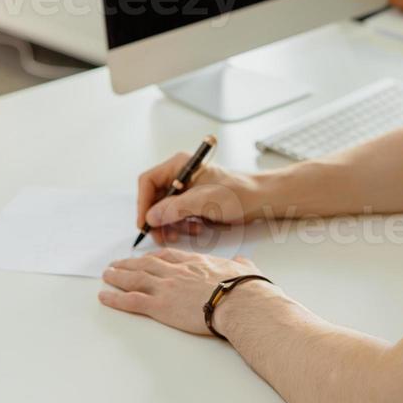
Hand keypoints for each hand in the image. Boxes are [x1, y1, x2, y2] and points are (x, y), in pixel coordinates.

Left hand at [99, 248, 275, 334]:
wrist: (239, 301)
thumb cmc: (245, 289)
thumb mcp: (244, 269)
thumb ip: (241, 265)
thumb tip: (243, 262)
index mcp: (195, 262)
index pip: (168, 256)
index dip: (154, 256)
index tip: (145, 257)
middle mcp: (177, 272)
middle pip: (147, 264)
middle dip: (130, 263)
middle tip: (117, 264)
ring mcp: (166, 287)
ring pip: (135, 279)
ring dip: (118, 276)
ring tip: (106, 275)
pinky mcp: (160, 305)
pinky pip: (132, 301)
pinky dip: (115, 298)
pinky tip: (104, 297)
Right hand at [136, 154, 263, 242]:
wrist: (260, 200)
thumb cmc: (238, 193)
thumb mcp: (205, 201)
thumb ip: (176, 208)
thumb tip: (150, 217)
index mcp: (180, 165)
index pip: (148, 182)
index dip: (143, 203)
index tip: (145, 223)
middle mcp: (180, 176)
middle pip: (154, 199)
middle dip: (158, 219)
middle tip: (163, 236)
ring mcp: (186, 190)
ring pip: (164, 211)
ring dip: (172, 225)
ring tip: (187, 232)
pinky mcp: (193, 203)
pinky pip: (177, 217)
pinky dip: (183, 226)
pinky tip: (197, 229)